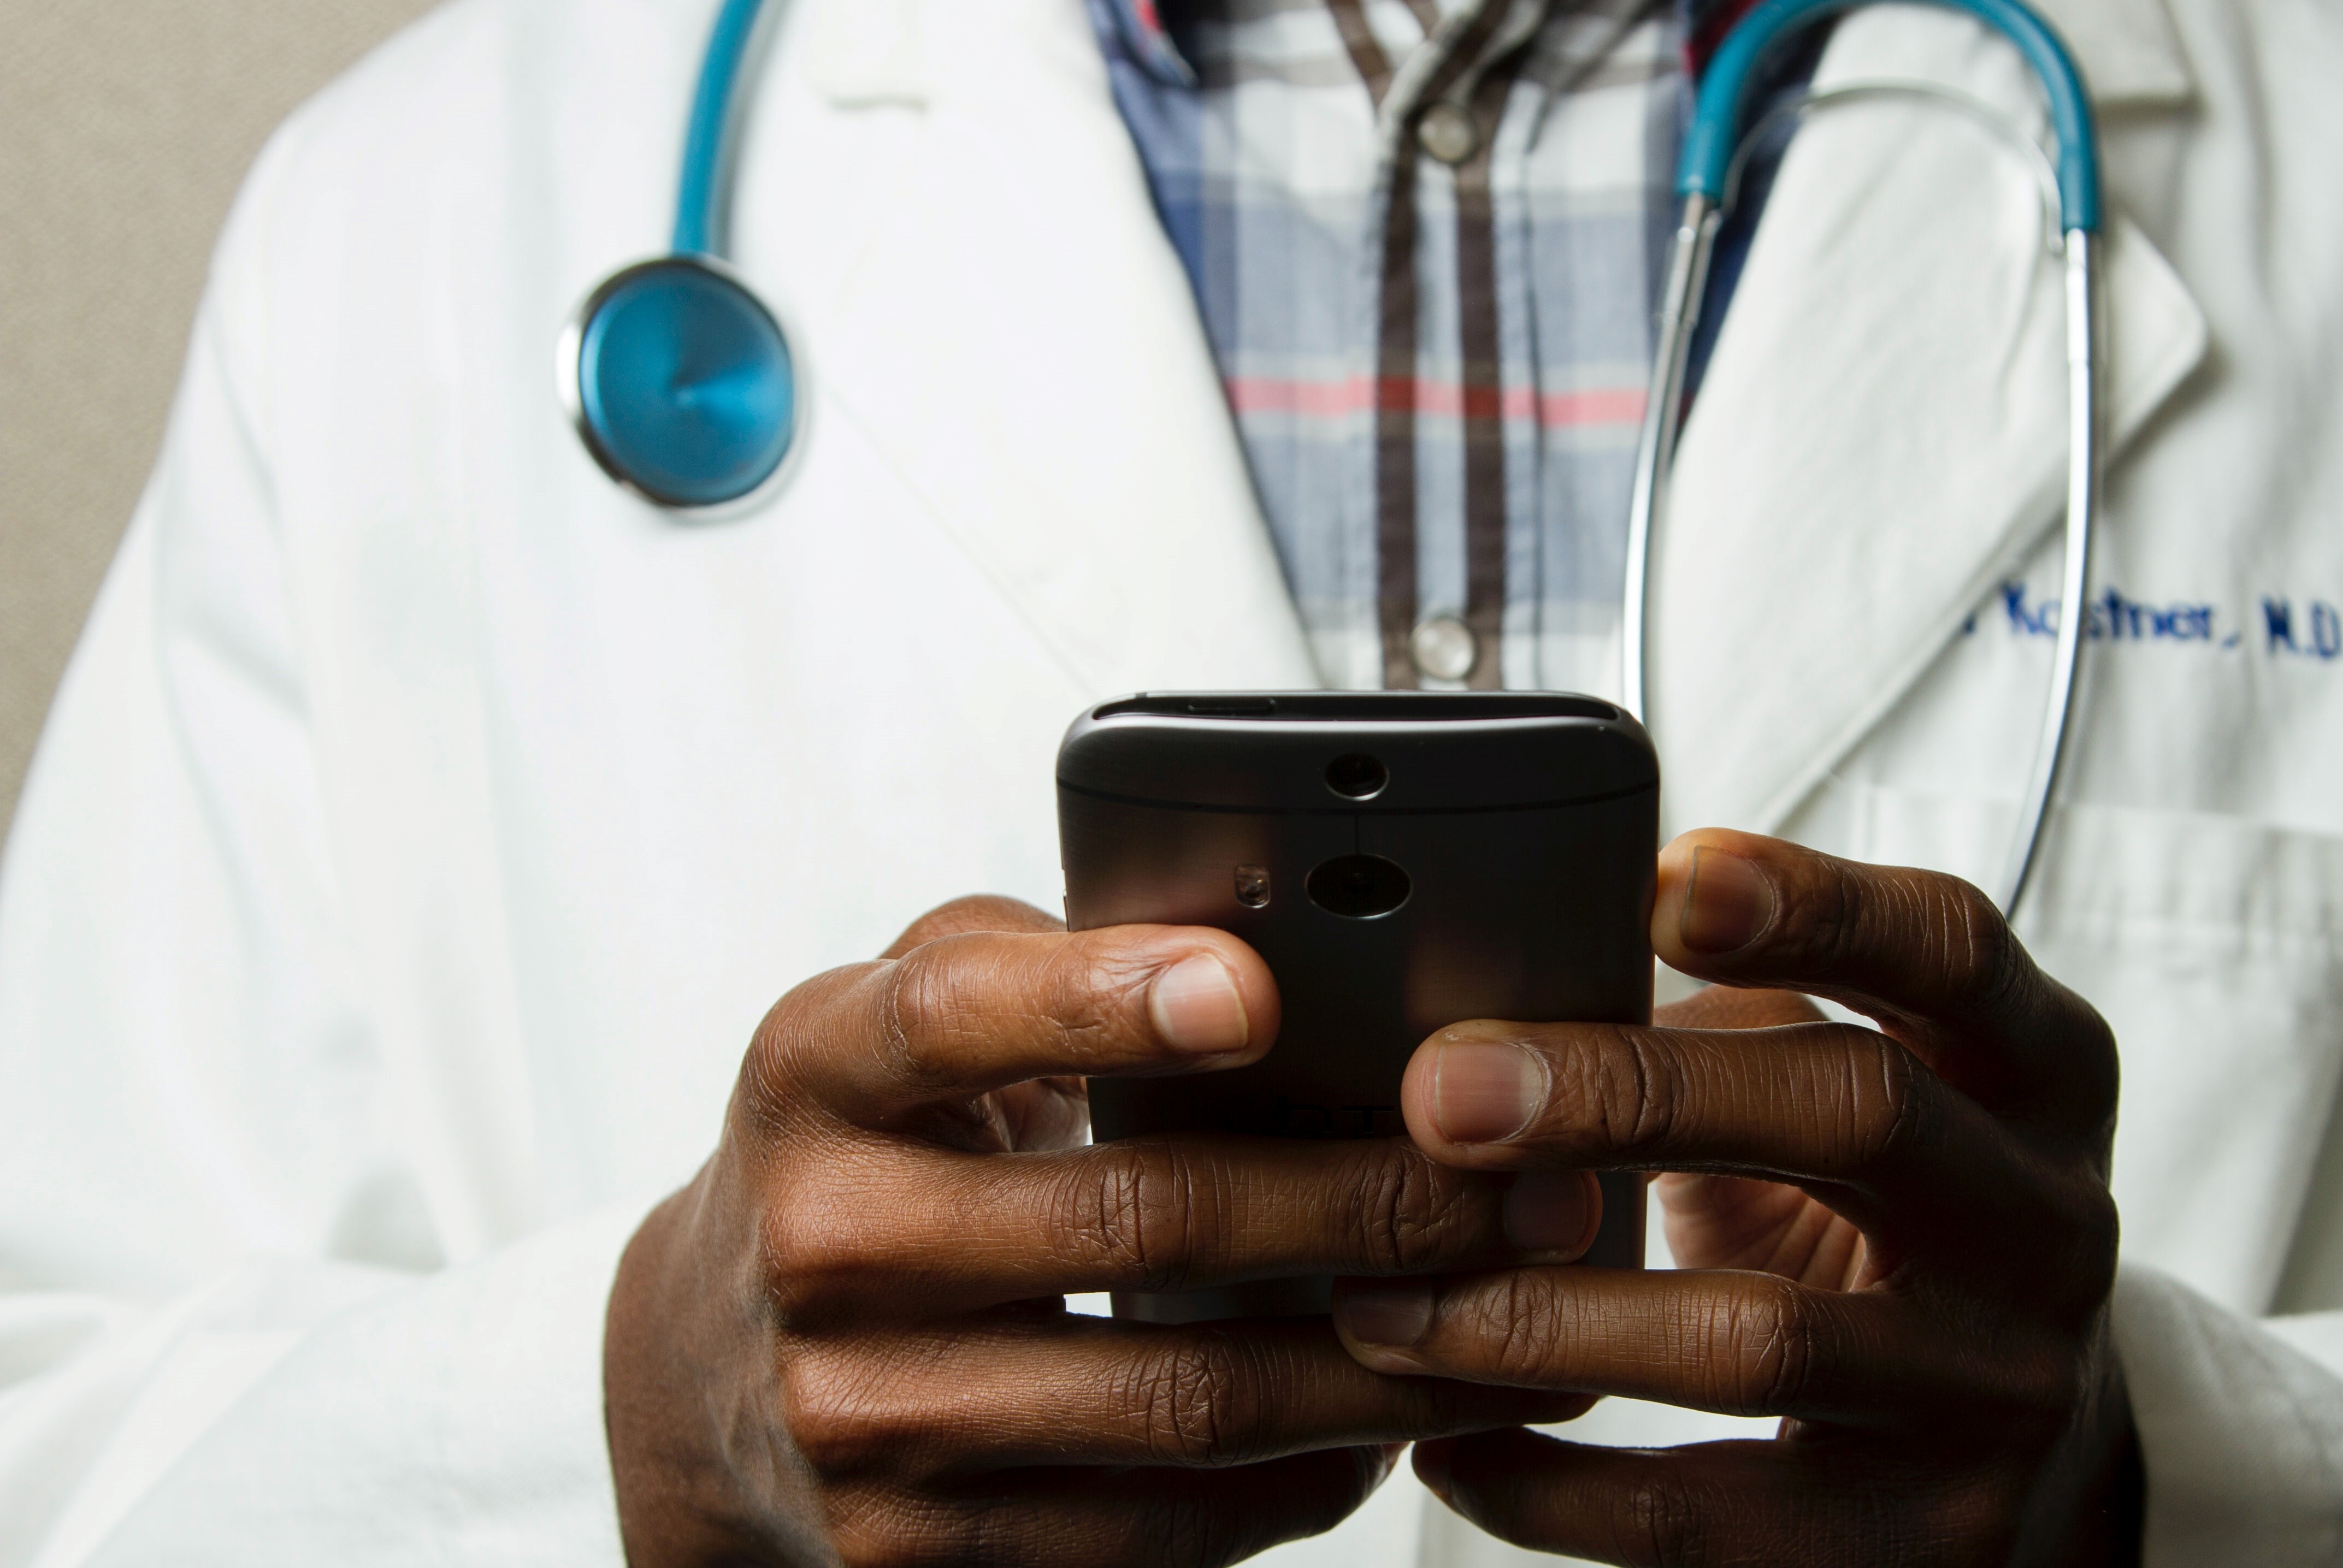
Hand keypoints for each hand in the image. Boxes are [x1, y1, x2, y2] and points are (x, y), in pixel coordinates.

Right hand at [606, 897, 1596, 1566]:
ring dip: (1381, 1361)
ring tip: (1523, 1314)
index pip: (956, 1017)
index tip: (1257, 990)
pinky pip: (1156, 1525)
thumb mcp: (900, 1018)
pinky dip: (1303, 1476)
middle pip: (1133, 1221)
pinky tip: (1403, 1421)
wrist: (706, 1367)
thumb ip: (1046, 962)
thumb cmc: (869, 1145)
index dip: (1106, 999)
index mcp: (818, 1070)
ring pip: (1178, 1399)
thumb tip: (1265, 942)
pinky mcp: (913, 1552)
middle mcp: (824, 1242)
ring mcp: (863, 1416)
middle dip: (1365, 1202)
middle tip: (1528, 1184)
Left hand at [1331, 831, 2135, 1566]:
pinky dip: (1553, 1486)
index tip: (1658, 880)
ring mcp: (1998, 1391)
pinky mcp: (1927, 1543)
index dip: (1814, 903)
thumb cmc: (1899, 1223)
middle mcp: (2047, 1223)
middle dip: (1630, 1092)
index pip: (1951, 949)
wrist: (2046, 1455)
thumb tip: (1513, 981)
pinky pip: (1708, 1520)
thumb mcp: (1874, 1093)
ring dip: (1542, 1314)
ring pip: (1759, 1339)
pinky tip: (1448, 1443)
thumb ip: (1743, 1023)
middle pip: (1859, 1113)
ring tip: (1389, 1299)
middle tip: (1445, 1091)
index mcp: (2037, 1073)